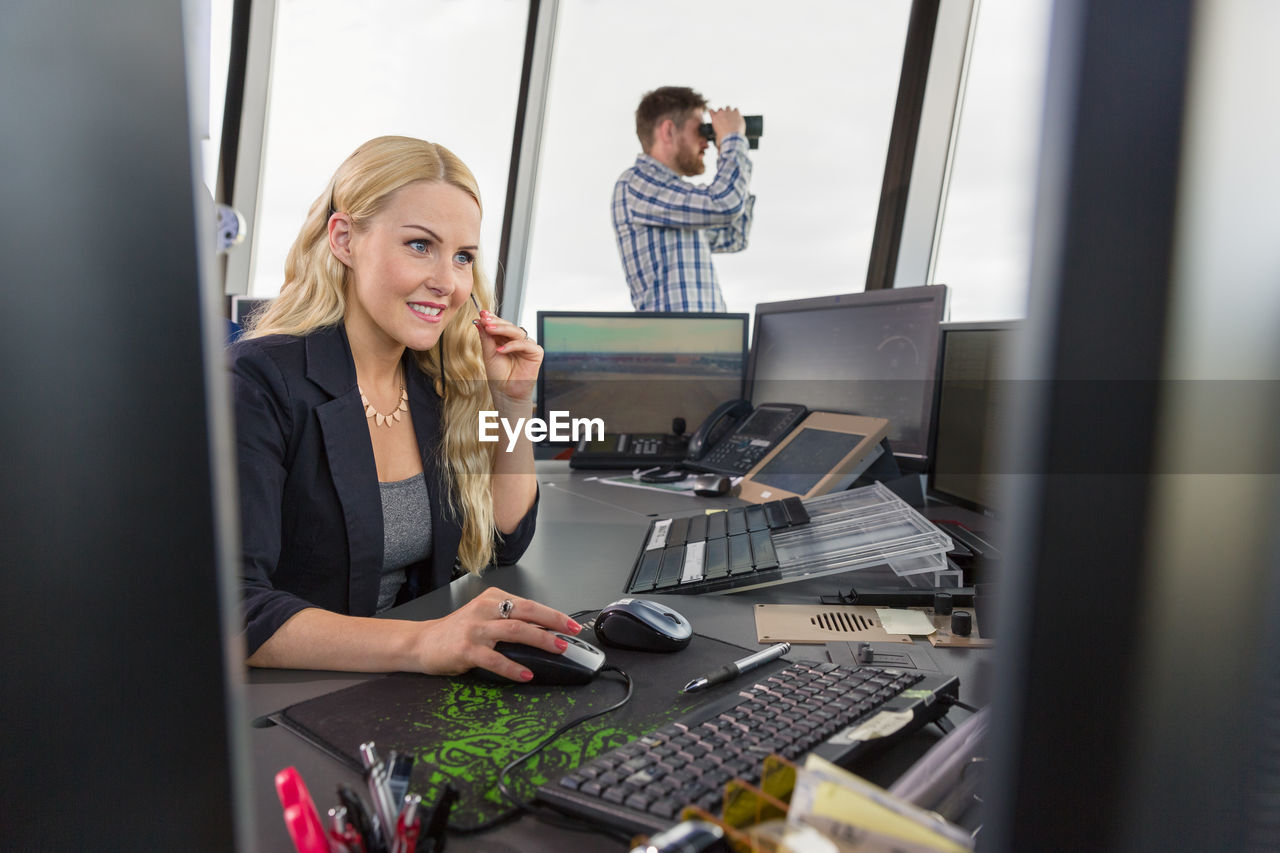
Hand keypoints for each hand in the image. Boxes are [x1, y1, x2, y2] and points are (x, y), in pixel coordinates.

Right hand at [410, 587, 581, 679]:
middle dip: (554, 621)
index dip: (553, 614)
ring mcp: (476, 629)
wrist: (422, 642)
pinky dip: (512, 667)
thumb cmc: (456, 632)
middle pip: (527, 612)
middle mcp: (485, 609)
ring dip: (541, 640)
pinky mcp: (466, 649)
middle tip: (571, 632)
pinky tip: (526, 674)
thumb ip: (509, 621)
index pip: (529, 604)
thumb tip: (543, 634)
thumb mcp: (485, 618)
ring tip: (558, 649)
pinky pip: (495, 659)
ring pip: (516, 631)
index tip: (571, 624)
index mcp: (493, 599)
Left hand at [474, 310, 542, 410]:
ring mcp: (527, 345)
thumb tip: (479, 321)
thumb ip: (486, 338)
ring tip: (489, 329)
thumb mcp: (488, 353)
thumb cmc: (498, 375)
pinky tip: (500, 350)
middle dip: (496, 322)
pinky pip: (524, 344)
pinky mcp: (536, 352)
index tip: (481, 313)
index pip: (500, 325)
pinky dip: (512, 346)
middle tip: (485, 319)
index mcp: (506, 339)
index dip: (492, 318)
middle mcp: (517, 340)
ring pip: (516, 332)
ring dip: (502, 329)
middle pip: (508, 326)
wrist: (506, 392)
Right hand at [710, 107, 745, 144]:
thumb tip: (718, 141)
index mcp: (714, 118)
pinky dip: (736, 112)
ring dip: (729, 111)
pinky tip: (737, 117)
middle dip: (722, 113)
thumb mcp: (717, 138)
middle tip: (725, 119)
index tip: (715, 115)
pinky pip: (736, 109)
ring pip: (728, 107)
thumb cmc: (723, 140)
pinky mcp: (736, 113)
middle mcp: (721, 113)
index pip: (711, 111)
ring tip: (731, 117)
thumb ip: (717, 135)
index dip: (713, 112)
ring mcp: (729, 112)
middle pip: (720, 109)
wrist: (732, 138)